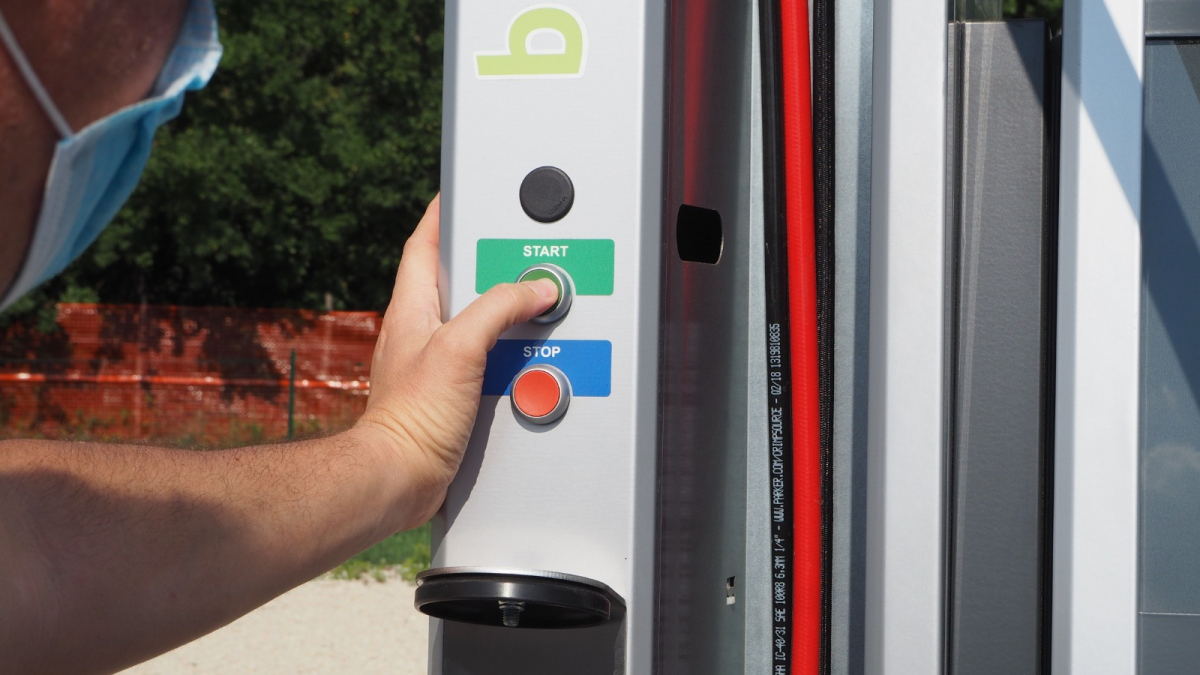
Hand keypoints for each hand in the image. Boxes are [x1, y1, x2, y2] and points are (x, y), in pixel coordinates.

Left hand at [356, 195, 557, 528]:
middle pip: (463, 280)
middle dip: (495, 268)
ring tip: (536, 311)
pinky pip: (488, 360)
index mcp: (412, 307)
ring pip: (481, 323)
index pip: (425, 243)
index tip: (465, 190)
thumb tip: (535, 288)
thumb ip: (499, 309)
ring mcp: (436, 363)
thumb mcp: (460, 348)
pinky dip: (510, 355)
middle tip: (524, 258)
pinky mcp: (452, 394)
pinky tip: (528, 362)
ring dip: (509, 317)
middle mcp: (422, 330)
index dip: (444, 212)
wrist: (400, 478)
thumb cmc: (411, 417)